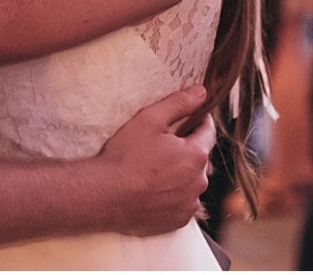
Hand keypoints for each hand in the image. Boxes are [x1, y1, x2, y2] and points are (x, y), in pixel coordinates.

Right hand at [96, 85, 215, 235]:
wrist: (105, 195)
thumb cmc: (126, 156)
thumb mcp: (150, 119)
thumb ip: (179, 103)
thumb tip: (201, 92)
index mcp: (196, 154)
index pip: (208, 132)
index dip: (199, 122)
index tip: (189, 119)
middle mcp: (199, 181)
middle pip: (198, 159)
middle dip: (185, 150)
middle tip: (159, 147)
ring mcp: (189, 204)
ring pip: (190, 183)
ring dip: (179, 175)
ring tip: (153, 171)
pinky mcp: (178, 220)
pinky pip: (181, 203)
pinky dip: (172, 196)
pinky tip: (153, 190)